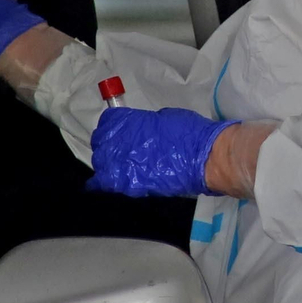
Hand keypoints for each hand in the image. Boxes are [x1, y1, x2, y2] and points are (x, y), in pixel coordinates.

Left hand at [89, 106, 237, 198]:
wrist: (203, 158)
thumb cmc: (190, 133)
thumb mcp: (164, 118)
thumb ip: (147, 124)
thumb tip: (143, 131)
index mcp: (128, 121)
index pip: (108, 122)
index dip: (113, 128)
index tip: (119, 132)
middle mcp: (118, 141)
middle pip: (101, 142)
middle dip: (109, 144)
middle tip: (120, 149)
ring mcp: (120, 163)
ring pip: (100, 161)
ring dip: (107, 162)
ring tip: (118, 165)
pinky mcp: (127, 184)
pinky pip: (103, 183)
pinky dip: (100, 183)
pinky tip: (98, 184)